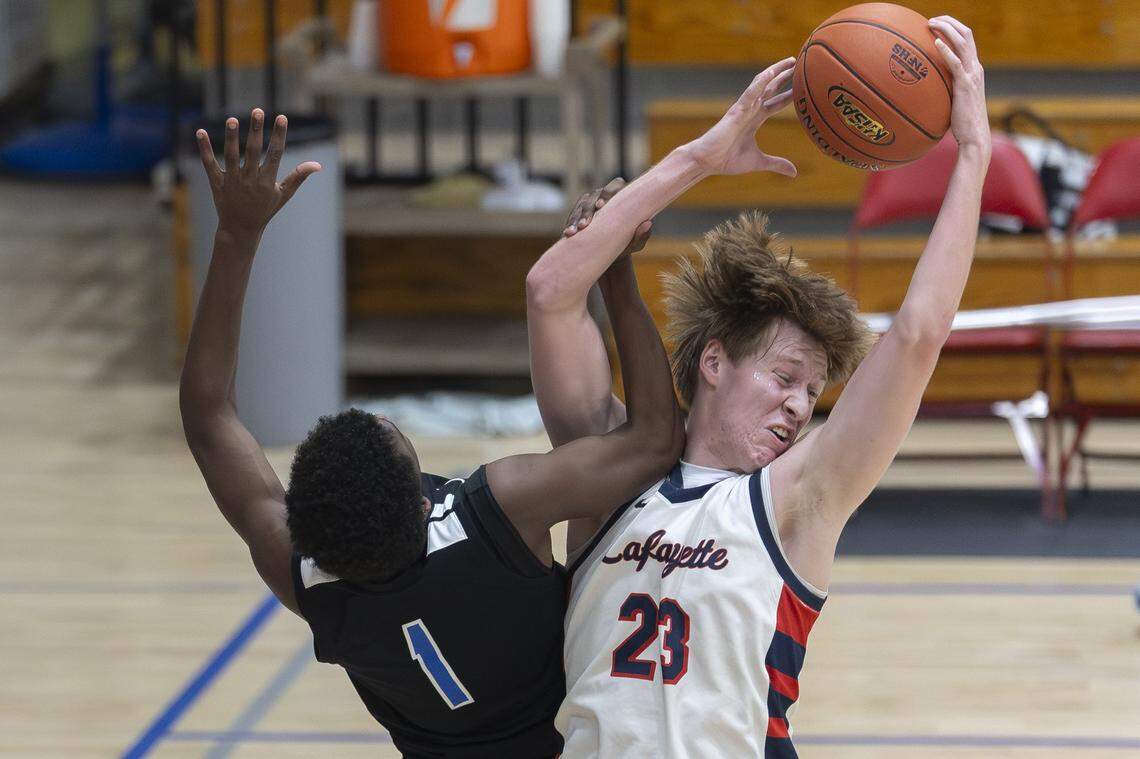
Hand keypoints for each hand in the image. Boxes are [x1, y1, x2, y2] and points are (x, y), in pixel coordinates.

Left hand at [196, 108, 321, 238]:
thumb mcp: (283, 195)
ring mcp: (232, 181)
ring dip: (231, 138)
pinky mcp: (217, 183)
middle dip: (256, 131)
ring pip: (231, 156)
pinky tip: (200, 132)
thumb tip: (317, 165)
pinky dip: (205, 149)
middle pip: (253, 151)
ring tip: (232, 119)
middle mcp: (250, 180)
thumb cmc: (264, 209)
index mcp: (267, 182)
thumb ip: (298, 177)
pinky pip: (209, 164)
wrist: (240, 229)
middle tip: (258, 110)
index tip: (282, 117)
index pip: (275, 154)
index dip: (279, 135)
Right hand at [562, 177, 652, 256]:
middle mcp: (603, 197)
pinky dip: (570, 224)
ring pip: (580, 206)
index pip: (615, 185)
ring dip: (575, 219)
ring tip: (572, 233)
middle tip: (585, 225)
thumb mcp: (636, 243)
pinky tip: (567, 234)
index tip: (600, 206)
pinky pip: (572, 216)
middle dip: (587, 210)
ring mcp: (589, 203)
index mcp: (621, 197)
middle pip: (593, 196)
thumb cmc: (627, 245)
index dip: (607, 193)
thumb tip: (648, 223)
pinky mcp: (578, 213)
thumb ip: (642, 235)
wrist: (611, 253)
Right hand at [682, 58, 797, 177]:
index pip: (776, 103)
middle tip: (799, 63)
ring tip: (790, 61)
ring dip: (776, 72)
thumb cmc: (727, 160)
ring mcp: (743, 108)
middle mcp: (750, 110)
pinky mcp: (736, 111)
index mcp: (755, 119)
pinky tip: (771, 73)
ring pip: (762, 85)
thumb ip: (776, 164)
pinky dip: (760, 83)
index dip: (789, 94)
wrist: (707, 162)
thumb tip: (794, 172)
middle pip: (771, 88)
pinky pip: (750, 94)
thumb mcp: (759, 162)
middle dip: (784, 76)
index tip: (803, 86)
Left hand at [929, 16, 989, 157]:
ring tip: (930, 23)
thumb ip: (947, 90)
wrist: (975, 136)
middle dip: (949, 22)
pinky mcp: (966, 85)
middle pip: (966, 34)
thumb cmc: (962, 123)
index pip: (967, 40)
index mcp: (974, 69)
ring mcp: (972, 75)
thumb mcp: (955, 100)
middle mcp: (975, 68)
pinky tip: (935, 42)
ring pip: (963, 43)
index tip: (937, 24)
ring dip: (947, 29)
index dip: (953, 28)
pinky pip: (956, 63)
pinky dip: (946, 50)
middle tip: (932, 19)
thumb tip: (928, 89)